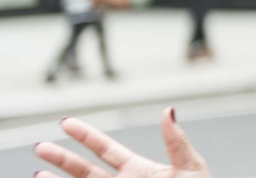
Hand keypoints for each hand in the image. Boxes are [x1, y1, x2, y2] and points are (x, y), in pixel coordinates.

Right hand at [34, 107, 210, 177]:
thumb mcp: (190, 167)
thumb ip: (176, 141)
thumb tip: (169, 111)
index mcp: (140, 170)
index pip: (107, 149)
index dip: (86, 136)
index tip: (65, 123)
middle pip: (85, 170)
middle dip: (63, 158)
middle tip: (41, 147)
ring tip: (38, 173)